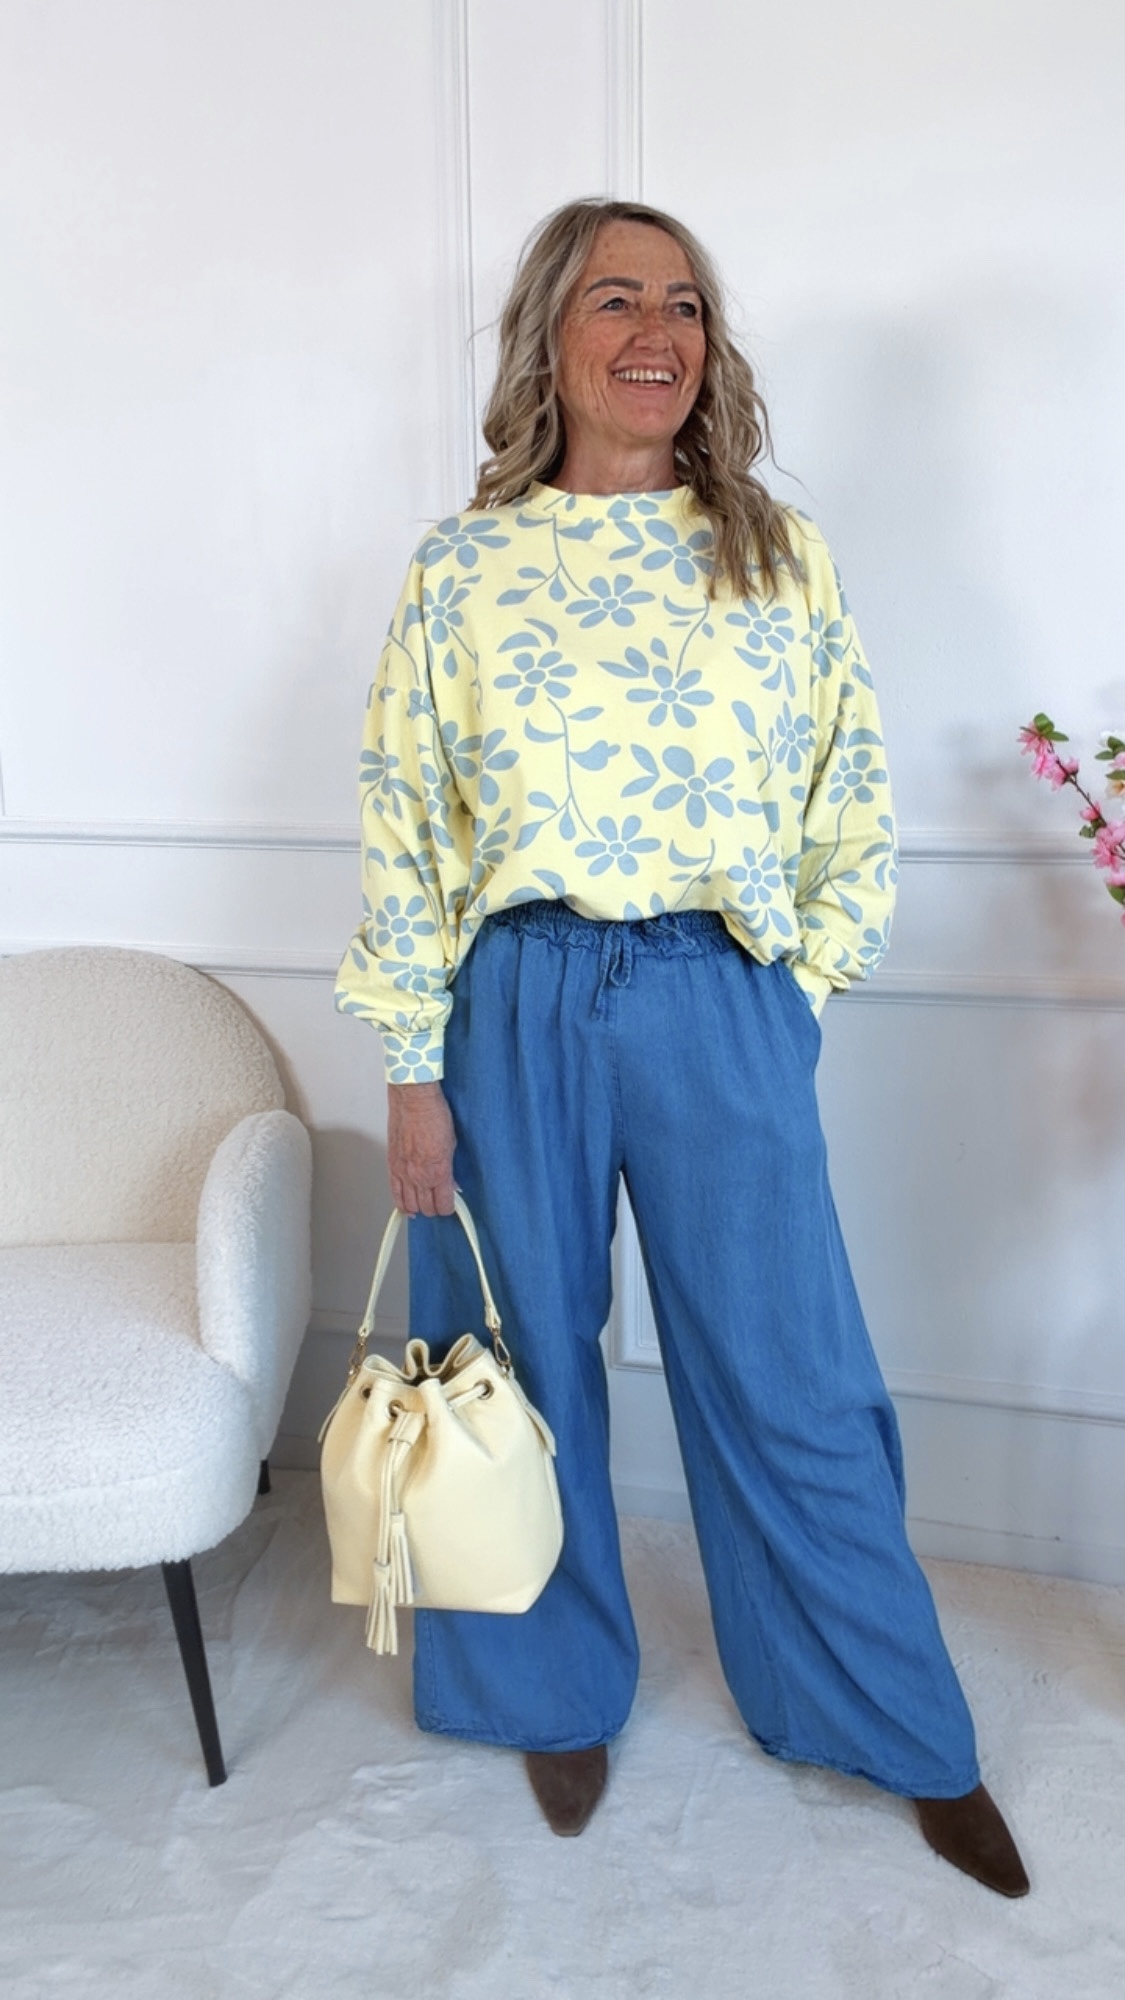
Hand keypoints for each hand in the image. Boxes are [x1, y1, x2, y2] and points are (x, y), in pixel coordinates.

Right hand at [387, 1080, 456, 1216]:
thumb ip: (450, 1168)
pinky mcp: (392, 1164)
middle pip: (426, 1208)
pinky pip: (394, 1192)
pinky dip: (401, 1203)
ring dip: (418, 1207)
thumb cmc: (434, 1115)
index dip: (448, 1208)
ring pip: (410, 1204)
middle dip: (434, 1209)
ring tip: (424, 1205)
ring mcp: (403, 1172)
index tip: (450, 1205)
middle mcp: (419, 1176)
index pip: (443, 1204)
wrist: (414, 1100)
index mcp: (438, 1172)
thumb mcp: (451, 1144)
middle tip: (439, 1203)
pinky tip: (406, 1207)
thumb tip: (451, 1183)